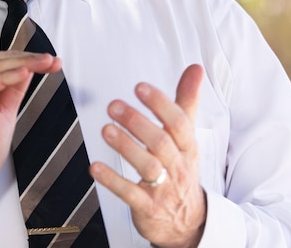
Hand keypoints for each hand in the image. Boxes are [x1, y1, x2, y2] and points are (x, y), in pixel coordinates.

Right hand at [0, 51, 61, 225]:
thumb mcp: (3, 117)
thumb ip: (11, 93)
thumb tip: (25, 71)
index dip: (26, 59)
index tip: (51, 62)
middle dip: (28, 59)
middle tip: (51, 60)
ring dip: (21, 64)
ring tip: (43, 63)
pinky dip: (4, 78)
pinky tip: (22, 74)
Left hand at [90, 64, 206, 247]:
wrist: (189, 222)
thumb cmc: (182, 171)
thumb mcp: (187, 137)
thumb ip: (186, 102)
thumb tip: (195, 68)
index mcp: (186, 147)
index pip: (179, 123)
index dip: (160, 104)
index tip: (140, 87)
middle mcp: (177, 166)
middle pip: (161, 143)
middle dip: (138, 122)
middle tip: (114, 105)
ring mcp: (163, 188)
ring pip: (148, 166)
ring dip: (126, 147)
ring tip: (106, 129)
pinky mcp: (147, 207)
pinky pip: (130, 194)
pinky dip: (112, 180)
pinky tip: (95, 167)